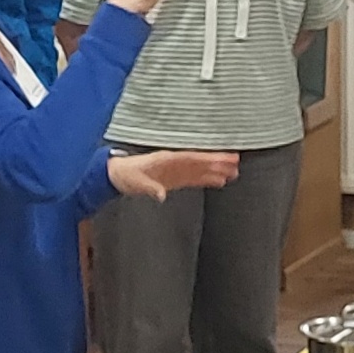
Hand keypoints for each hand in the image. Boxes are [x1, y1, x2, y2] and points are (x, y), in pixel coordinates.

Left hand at [109, 148, 242, 200]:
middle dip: (218, 161)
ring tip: (234, 172)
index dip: (208, 158)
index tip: (222, 158)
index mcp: (166, 159)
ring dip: (216, 170)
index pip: (192, 157)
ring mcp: (176, 170)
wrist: (116, 175)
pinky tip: (219, 181)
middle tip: (236, 162)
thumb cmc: (124, 174)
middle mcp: (174, 162)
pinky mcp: (175, 179)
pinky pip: (195, 178)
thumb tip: (160, 195)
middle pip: (200, 161)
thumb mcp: (134, 182)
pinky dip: (207, 179)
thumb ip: (149, 188)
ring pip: (200, 169)